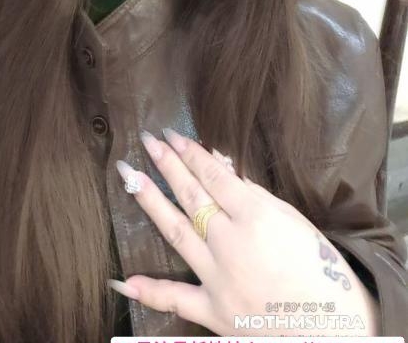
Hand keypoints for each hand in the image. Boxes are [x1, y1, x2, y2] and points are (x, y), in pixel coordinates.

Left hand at [109, 128, 354, 335]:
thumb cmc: (322, 269)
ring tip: (129, 177)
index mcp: (255, 217)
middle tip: (147, 142)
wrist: (336, 328)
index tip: (171, 134)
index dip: (191, 154)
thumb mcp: (294, 221)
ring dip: (151, 202)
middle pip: (192, 197)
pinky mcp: (214, 312)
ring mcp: (219, 279)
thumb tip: (223, 167)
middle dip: (168, 166)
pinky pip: (177, 300)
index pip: (214, 177)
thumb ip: (255, 195)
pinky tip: (123, 280)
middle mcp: (231, 244)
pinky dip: (150, 292)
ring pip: (177, 233)